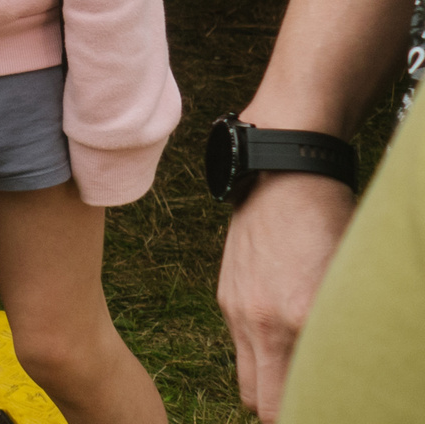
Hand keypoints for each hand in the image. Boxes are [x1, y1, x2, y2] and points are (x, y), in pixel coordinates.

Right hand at [219, 170, 358, 420]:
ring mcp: (237, 309)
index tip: (326, 405)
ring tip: (297, 377)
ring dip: (270, 387)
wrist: (284, 175)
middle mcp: (261, 322)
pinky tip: (282, 334)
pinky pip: (239, 345)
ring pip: (247, 380)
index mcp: (297, 322)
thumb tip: (347, 368)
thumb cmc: (331, 224)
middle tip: (312, 402)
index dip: (311, 410)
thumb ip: (342, 333)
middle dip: (285, 411)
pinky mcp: (226, 295)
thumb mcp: (349, 285)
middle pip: (263, 405)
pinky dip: (260, 354)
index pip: (290, 404)